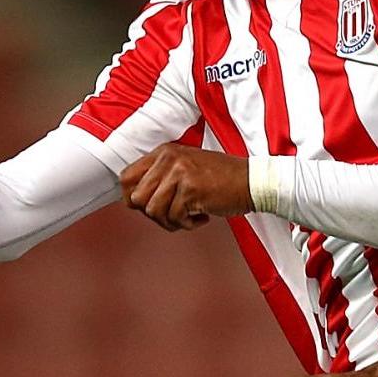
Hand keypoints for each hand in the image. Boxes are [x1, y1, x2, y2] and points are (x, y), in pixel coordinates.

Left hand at [119, 144, 251, 230]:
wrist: (251, 182)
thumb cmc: (222, 179)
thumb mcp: (185, 168)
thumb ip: (161, 178)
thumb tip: (134, 200)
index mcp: (164, 152)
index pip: (126, 177)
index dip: (132, 199)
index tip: (149, 207)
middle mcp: (168, 159)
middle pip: (137, 198)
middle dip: (153, 214)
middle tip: (172, 215)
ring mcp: (179, 173)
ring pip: (153, 211)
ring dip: (170, 221)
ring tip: (188, 216)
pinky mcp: (191, 189)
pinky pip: (174, 218)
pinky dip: (187, 224)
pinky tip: (201, 216)